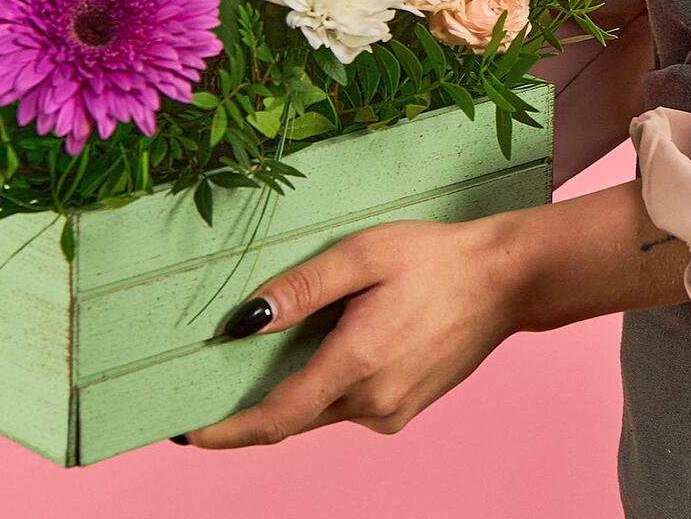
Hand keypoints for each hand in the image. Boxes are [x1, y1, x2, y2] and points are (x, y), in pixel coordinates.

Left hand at [183, 213, 523, 447]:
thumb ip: (301, 289)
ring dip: (288, 390)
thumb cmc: (432, 260)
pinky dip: (321, 384)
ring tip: (262, 351)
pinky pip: (346, 402)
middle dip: (249, 406)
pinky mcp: (405, 404)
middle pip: (293, 416)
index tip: (186, 433)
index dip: (226, 431)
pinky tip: (318, 346)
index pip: (276, 418)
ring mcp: (393, 409)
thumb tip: (245, 321)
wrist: (504, 280)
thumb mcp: (361, 256)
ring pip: (320, 409)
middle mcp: (374, 403)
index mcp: (358, 366)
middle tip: (210, 378)